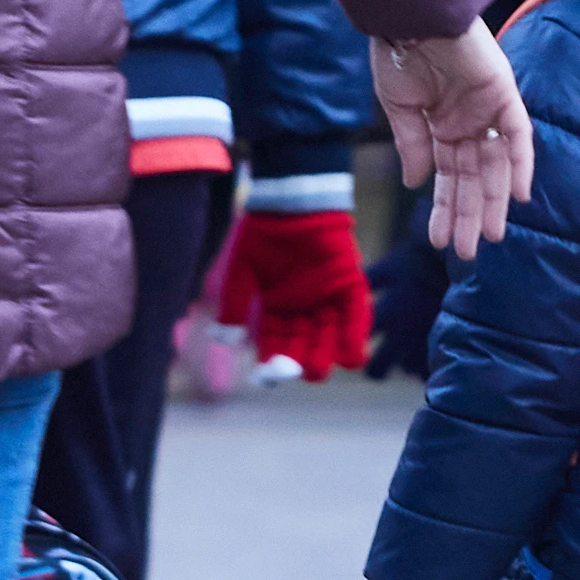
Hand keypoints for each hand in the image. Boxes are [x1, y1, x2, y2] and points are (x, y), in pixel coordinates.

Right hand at [223, 207, 374, 376]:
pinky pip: (356, 316)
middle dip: (299, 362)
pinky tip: (351, 356)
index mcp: (277, 310)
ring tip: (318, 368)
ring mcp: (328, 300)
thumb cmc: (262, 234)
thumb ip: (234, 304)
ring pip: (330, 338)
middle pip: (304, 347)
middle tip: (293, 368)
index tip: (263, 377)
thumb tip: (223, 340)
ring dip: (325, 356)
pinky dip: (354, 336)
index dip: (269, 364)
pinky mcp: (349, 285)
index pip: (275, 345)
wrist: (289, 201)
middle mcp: (303, 310)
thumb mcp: (241, 270)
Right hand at [373, 25, 534, 258]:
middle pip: (474, 177)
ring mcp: (487, 109)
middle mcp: (467, 121)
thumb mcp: (398, 106)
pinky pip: (518, 135)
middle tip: (467, 252)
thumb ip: (412, 144)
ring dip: (494, 200)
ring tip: (490, 236)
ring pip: (496, 164)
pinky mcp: (504, 94)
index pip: (448, 176)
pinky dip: (521, 164)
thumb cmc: (397, 52)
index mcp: (441, 125)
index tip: (439, 241)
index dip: (445, 207)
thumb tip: (417, 183)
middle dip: (470, 213)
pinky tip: (518, 196)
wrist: (409, 13)